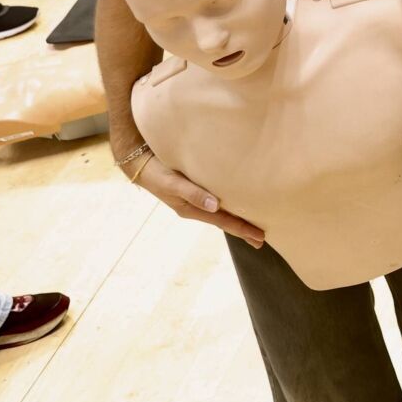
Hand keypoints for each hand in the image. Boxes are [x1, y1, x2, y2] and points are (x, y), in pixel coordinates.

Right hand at [134, 155, 265, 245]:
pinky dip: (229, 205)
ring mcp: (195, 199)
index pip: (223, 221)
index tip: (260, 238)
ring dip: (238, 218)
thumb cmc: (156, 173)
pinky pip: (217, 200)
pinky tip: (238, 202)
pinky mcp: (196, 188)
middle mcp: (195, 206)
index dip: (242, 229)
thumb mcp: (172, 184)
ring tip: (254, 225)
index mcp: (191, 209)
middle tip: (262, 239)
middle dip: (243, 230)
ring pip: (221, 211)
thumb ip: (192, 193)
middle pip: (224, 220)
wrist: (139, 162)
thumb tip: (215, 206)